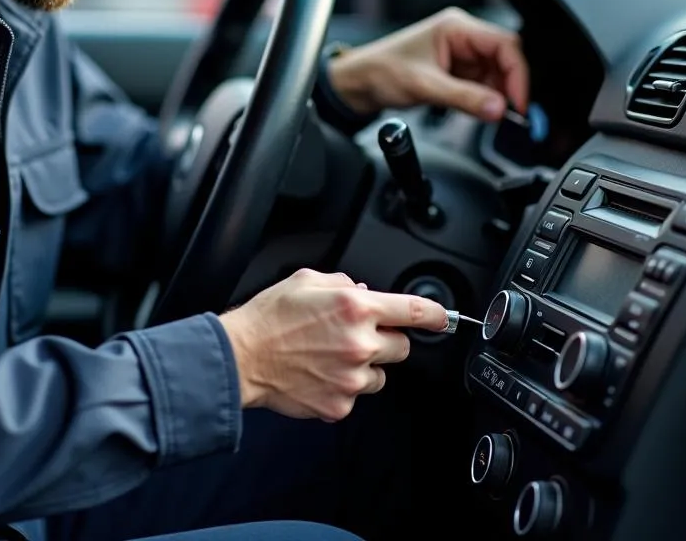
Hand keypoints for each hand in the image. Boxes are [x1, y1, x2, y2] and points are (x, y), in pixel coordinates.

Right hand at [218, 268, 447, 421]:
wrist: (242, 356)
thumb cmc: (269, 317)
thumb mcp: (306, 280)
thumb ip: (342, 283)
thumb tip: (363, 292)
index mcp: (355, 307)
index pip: (413, 311)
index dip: (436, 315)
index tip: (443, 318)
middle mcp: (359, 344)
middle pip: (402, 347)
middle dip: (385, 340)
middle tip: (355, 335)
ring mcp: (352, 378)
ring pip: (381, 374)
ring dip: (365, 365)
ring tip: (330, 356)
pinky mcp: (340, 404)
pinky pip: (357, 395)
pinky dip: (344, 386)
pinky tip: (319, 373)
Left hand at [326, 6, 528, 120]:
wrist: (358, 83)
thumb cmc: (380, 71)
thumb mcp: (424, 86)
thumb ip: (464, 97)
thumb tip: (498, 108)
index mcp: (456, 27)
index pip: (505, 44)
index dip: (517, 74)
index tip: (517, 102)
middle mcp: (461, 37)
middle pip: (505, 59)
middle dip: (508, 87)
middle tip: (505, 113)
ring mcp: (460, 54)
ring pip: (496, 75)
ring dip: (495, 95)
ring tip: (484, 113)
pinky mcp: (456, 71)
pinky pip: (482, 85)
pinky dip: (483, 99)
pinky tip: (474, 108)